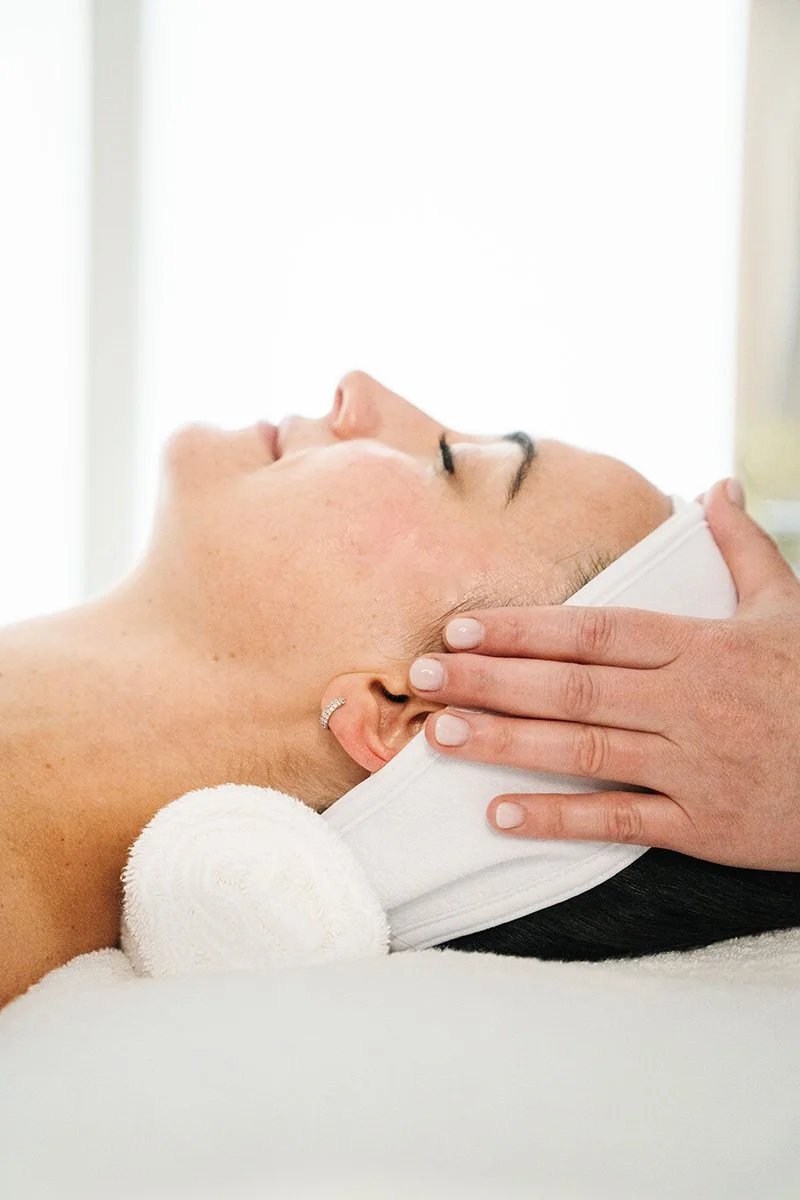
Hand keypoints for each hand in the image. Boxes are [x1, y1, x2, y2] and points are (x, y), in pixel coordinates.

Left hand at [408, 480, 799, 869]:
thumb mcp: (788, 609)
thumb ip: (743, 548)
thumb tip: (717, 486)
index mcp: (702, 647)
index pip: (595, 631)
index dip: (524, 628)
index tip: (461, 626)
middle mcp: (689, 703)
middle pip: (573, 687)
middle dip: (490, 679)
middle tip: (421, 674)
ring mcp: (692, 767)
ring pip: (583, 750)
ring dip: (506, 741)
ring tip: (440, 733)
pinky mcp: (702, 825)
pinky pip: (619, 821)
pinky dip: (558, 819)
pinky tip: (499, 814)